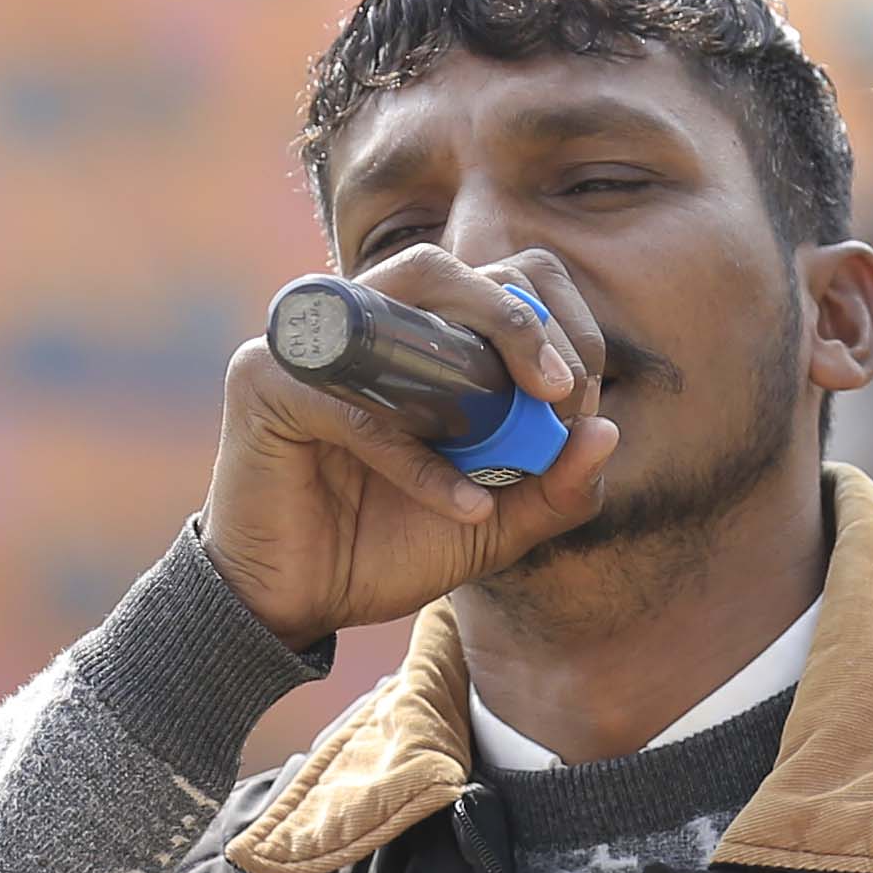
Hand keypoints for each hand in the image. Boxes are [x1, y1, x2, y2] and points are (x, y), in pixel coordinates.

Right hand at [199, 243, 628, 647]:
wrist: (299, 604)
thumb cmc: (388, 547)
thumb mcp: (495, 523)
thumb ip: (554, 486)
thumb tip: (609, 429)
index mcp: (415, 338)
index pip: (491, 278)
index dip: (550, 320)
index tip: (577, 391)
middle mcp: (359, 323)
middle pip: (445, 268)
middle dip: (520, 319)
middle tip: (559, 386)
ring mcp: (307, 343)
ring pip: (402, 300)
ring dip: (479, 349)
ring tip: (528, 414)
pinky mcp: (263, 381)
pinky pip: (356, 406)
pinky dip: (419, 459)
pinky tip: (463, 504)